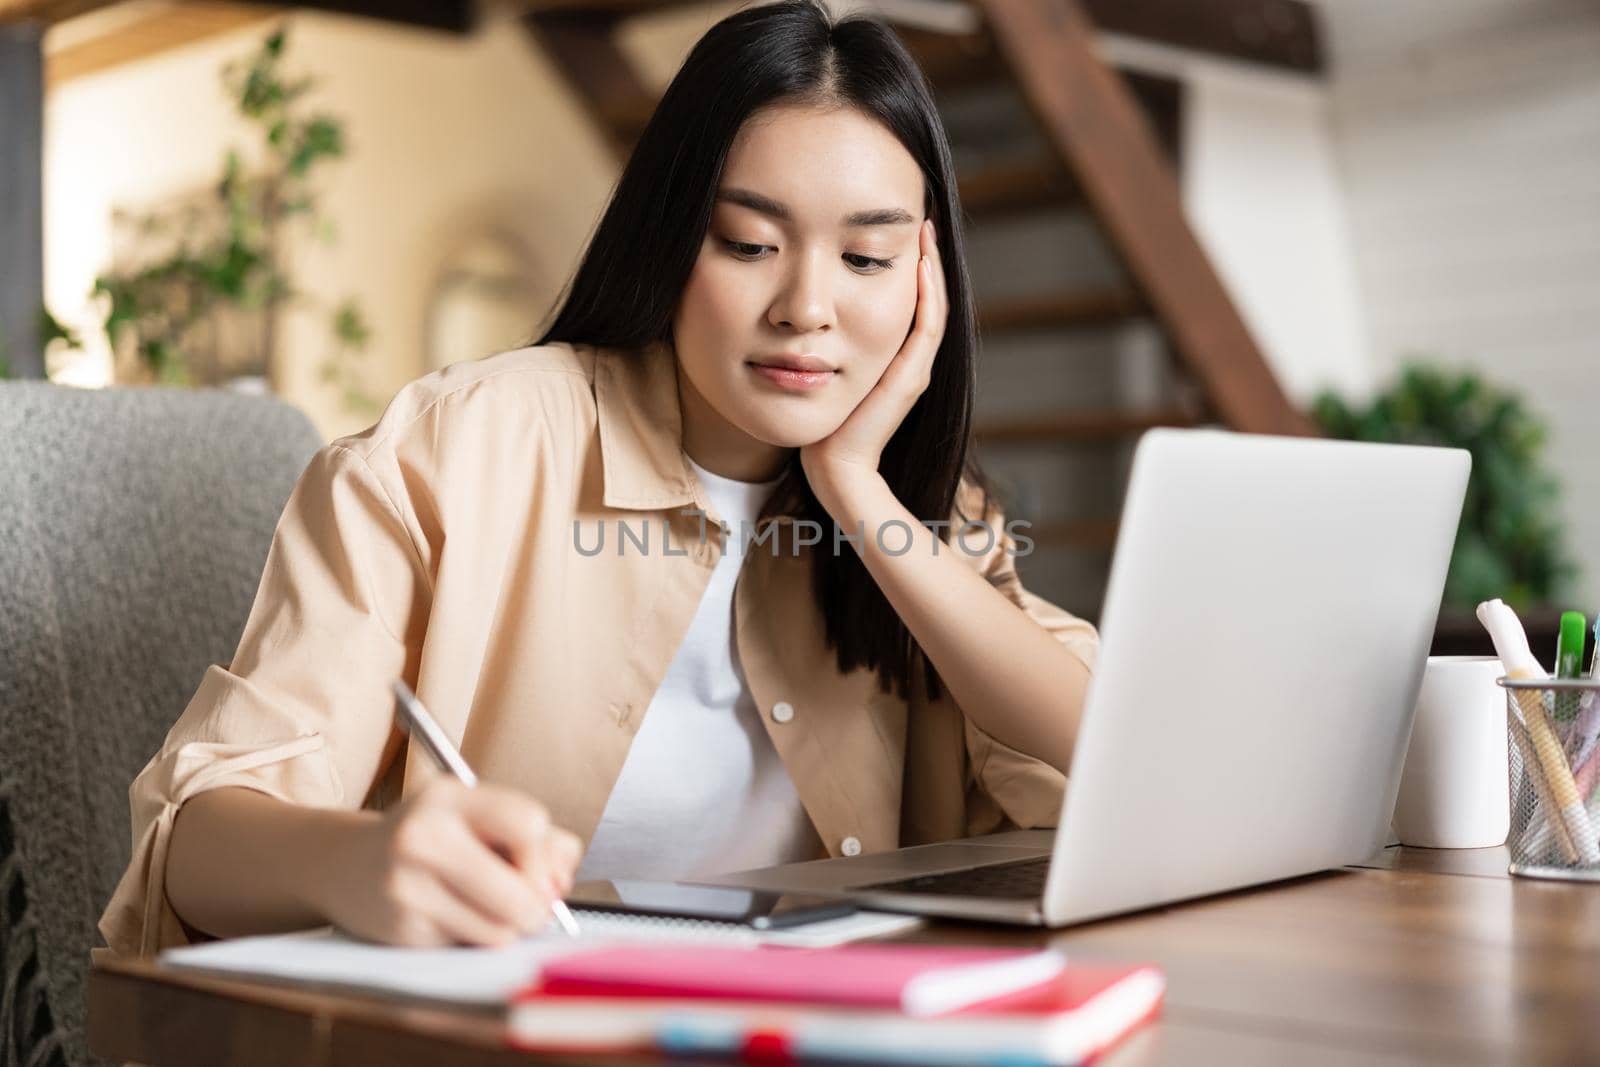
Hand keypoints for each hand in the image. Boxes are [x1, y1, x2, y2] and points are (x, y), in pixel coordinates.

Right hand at [327, 777, 581, 946]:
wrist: (345, 865)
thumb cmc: (429, 840)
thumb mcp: (474, 818)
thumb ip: (533, 837)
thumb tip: (560, 877)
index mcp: (448, 796)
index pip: (528, 823)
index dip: (543, 853)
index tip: (536, 865)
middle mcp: (423, 836)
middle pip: (519, 891)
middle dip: (537, 906)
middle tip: (532, 906)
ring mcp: (408, 885)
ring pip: (500, 928)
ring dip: (508, 928)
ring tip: (487, 909)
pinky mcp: (402, 928)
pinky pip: (470, 946)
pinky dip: (475, 938)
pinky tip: (451, 918)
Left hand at [800, 219, 947, 496]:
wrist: (833, 465)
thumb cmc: (823, 424)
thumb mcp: (825, 371)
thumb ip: (829, 346)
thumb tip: (810, 314)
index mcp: (894, 358)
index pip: (912, 302)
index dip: (912, 267)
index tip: (904, 231)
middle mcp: (911, 361)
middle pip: (929, 299)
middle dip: (927, 259)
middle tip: (924, 220)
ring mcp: (914, 369)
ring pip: (935, 307)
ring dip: (932, 268)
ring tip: (926, 232)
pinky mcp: (911, 377)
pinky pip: (927, 325)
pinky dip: (928, 294)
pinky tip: (921, 264)